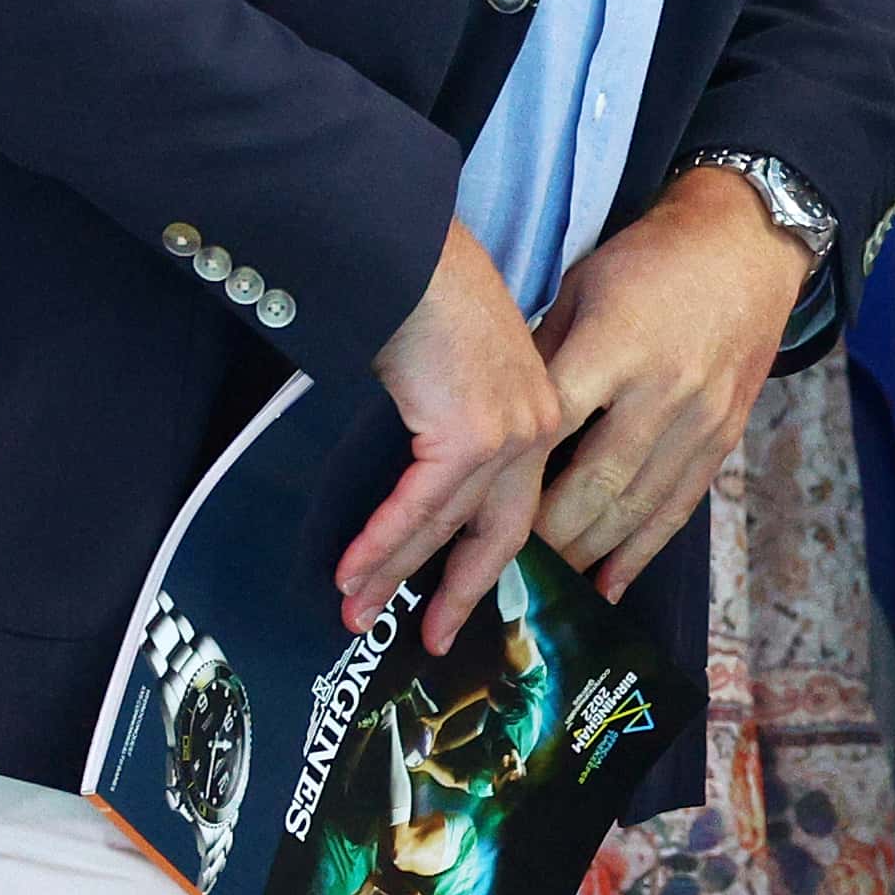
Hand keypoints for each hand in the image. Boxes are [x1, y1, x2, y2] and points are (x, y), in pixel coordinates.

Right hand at [346, 221, 563, 652]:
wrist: (416, 254)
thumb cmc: (430, 300)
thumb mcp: (459, 373)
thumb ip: (458, 426)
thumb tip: (427, 478)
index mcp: (543, 415)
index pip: (519, 506)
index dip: (489, 562)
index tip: (467, 603)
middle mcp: (538, 429)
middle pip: (499, 535)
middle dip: (459, 592)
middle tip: (435, 639)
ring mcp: (510, 434)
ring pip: (446, 528)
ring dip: (393, 573)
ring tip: (356, 612)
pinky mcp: (470, 435)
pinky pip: (419, 507)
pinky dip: (381, 541)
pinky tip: (352, 569)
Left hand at [531, 163, 819, 600]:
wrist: (748, 244)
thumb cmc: (650, 260)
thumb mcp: (581, 289)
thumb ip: (543, 358)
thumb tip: (497, 427)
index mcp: (616, 346)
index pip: (550, 430)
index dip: (508, 481)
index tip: (467, 518)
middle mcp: (664, 390)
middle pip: (593, 485)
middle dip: (542, 538)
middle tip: (496, 570)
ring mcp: (702, 418)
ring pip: (635, 508)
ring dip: (586, 554)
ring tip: (541, 586)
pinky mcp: (725, 437)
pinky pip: (678, 507)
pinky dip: (640, 552)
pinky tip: (607, 586)